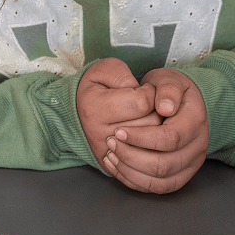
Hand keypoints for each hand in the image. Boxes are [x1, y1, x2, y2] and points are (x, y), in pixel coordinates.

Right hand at [76, 58, 161, 174]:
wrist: (78, 109)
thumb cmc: (97, 87)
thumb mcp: (105, 69)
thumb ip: (124, 76)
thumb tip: (141, 95)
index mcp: (95, 107)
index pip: (142, 103)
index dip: (150, 92)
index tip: (144, 89)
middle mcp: (98, 133)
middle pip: (150, 125)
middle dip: (155, 111)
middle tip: (146, 104)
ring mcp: (105, 152)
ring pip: (150, 144)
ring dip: (154, 129)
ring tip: (143, 118)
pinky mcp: (112, 166)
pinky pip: (143, 162)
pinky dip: (148, 148)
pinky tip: (142, 136)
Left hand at [102, 68, 208, 193]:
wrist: (178, 102)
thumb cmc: (168, 89)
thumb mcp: (168, 79)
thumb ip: (168, 89)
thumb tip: (165, 107)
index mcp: (196, 121)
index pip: (170, 138)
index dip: (141, 137)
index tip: (118, 130)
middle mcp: (198, 146)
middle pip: (165, 164)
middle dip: (132, 156)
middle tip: (110, 143)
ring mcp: (191, 163)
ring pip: (162, 181)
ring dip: (132, 170)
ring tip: (111, 155)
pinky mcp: (181, 174)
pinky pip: (160, 188)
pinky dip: (136, 181)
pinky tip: (117, 167)